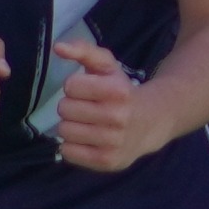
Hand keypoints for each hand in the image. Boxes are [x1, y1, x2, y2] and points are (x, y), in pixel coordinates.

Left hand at [47, 33, 152, 172]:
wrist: (150, 123)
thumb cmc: (121, 91)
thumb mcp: (107, 66)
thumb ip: (84, 50)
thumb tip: (58, 47)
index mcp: (118, 91)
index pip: (70, 86)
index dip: (75, 87)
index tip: (88, 91)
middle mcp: (118, 117)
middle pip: (64, 109)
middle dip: (72, 107)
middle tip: (87, 109)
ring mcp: (113, 142)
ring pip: (64, 131)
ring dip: (71, 126)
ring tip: (87, 124)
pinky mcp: (107, 161)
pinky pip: (67, 153)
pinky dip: (72, 146)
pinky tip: (87, 140)